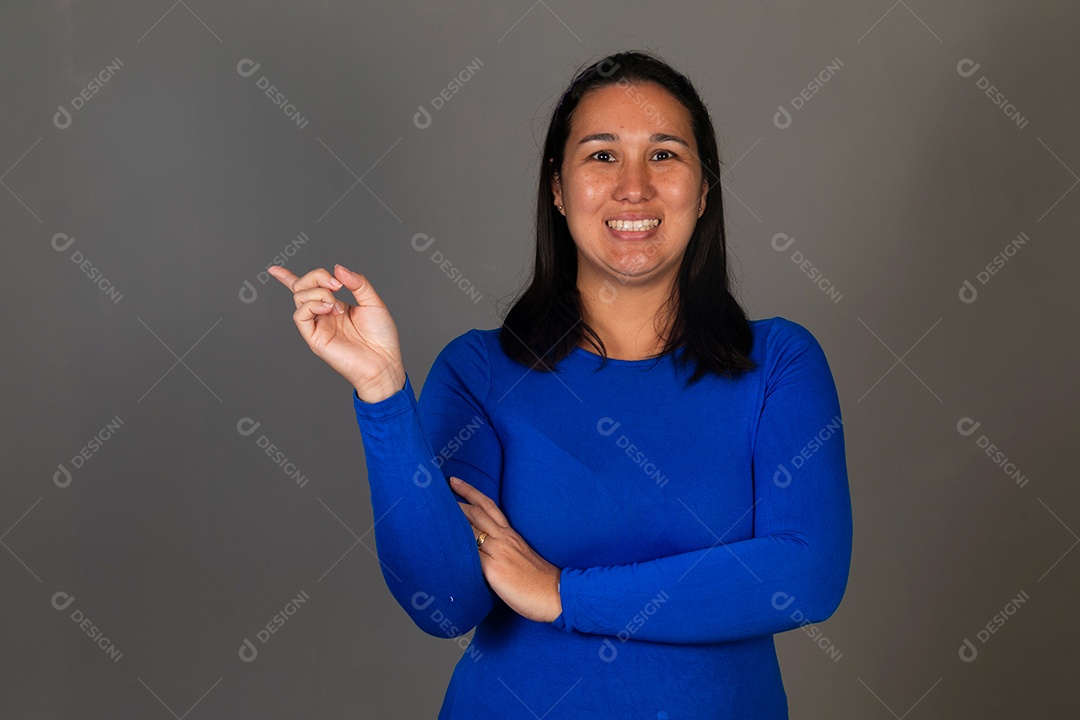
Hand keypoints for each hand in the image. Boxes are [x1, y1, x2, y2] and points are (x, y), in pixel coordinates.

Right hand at [267, 264, 405, 401]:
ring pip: (299, 297)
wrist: (383, 363)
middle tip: (337, 285)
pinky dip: (312, 304)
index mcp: (336, 306)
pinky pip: (300, 315)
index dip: (288, 278)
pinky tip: (328, 308)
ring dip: (319, 292)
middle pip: (302, 287)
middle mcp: (324, 315)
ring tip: (337, 304)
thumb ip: (357, 282)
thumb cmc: (381, 338)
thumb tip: (338, 268)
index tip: (274, 269)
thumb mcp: (373, 302)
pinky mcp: (314, 338)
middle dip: (316, 276)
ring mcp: (318, 326)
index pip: (309, 290)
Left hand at [450, 477, 561, 622]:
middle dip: (456, 498)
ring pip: (471, 527)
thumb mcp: (523, 557)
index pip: (488, 507)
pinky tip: (441, 544)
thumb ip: (506, 550)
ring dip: (452, 518)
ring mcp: (498, 552)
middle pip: (477, 511)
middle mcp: (504, 539)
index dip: (470, 492)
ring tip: (432, 510)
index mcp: (511, 535)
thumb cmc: (541, 581)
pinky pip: (469, 554)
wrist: (557, 594)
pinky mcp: (493, 569)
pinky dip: (455, 547)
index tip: (455, 482)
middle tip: (436, 488)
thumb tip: (486, 552)